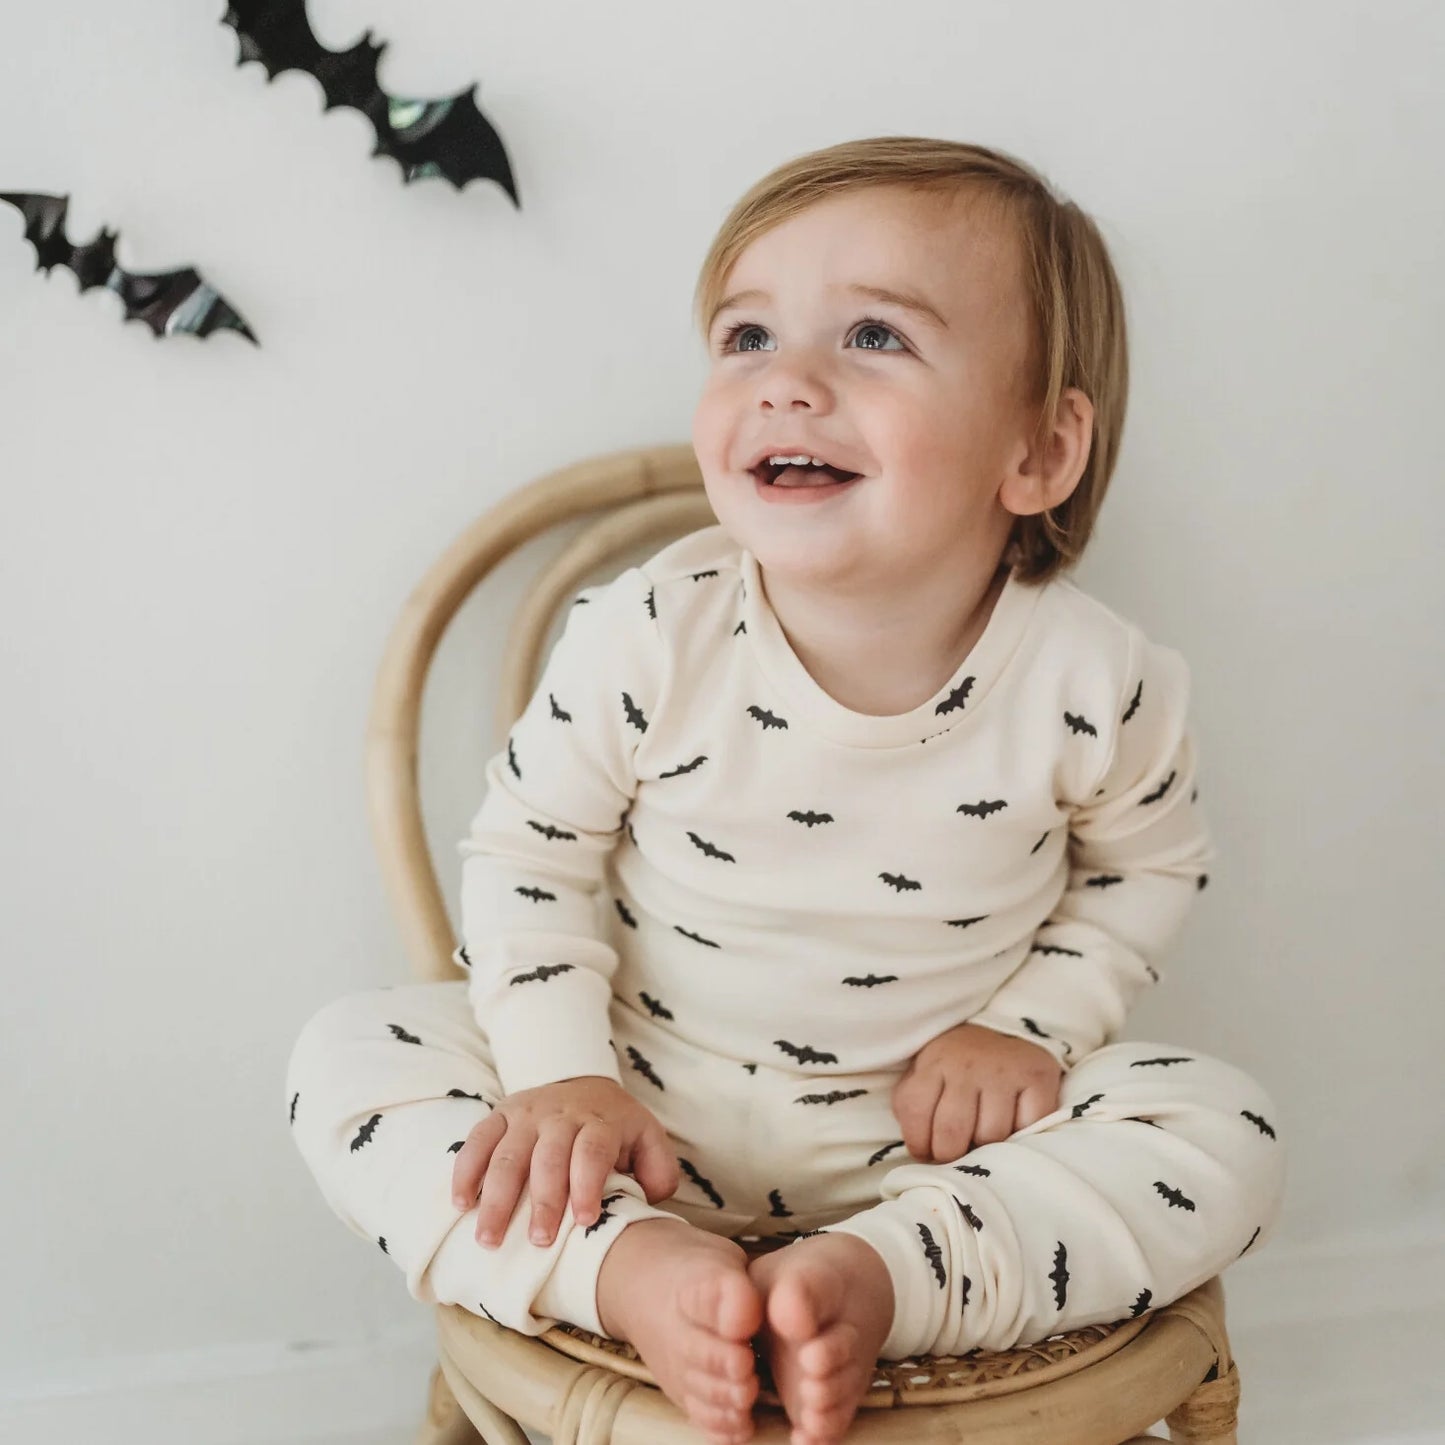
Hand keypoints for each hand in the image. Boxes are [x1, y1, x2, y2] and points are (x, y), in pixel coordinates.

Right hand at [450, 1075, 678, 1248]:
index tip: (585, 1221)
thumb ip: (659, 1170)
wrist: (584, 1085)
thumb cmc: (617, 1129)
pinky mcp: (500, 1114)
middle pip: (548, 1157)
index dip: (587, 1185)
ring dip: (497, 1197)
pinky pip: (478, 1140)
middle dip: (543, 1200)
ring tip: (489, 1238)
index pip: (592, 1151)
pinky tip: (461, 1203)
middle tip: (538, 1242)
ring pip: (509, 1153)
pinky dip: (466, 1170)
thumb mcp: (649, 1140)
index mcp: (600, 1121)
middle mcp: (561, 1114)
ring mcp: (527, 1113)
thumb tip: (649, 1200)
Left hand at [892, 1023, 1062, 1162]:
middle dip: (951, 1156)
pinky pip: (1028, 1127)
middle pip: (952, 1133)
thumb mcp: (924, 1076)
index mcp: (934, 1063)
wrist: (1002, 1031)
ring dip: (987, 1147)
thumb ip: (912, 1109)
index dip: (919, 1145)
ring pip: (991, 1136)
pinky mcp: (1038, 1077)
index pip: (915, 1114)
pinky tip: (1013, 1123)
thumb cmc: (957, 1065)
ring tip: (984, 1134)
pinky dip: (1021, 1134)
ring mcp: (1004, 1070)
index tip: (926, 1152)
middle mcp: (968, 1065)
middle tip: (956, 1154)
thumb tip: (920, 1152)